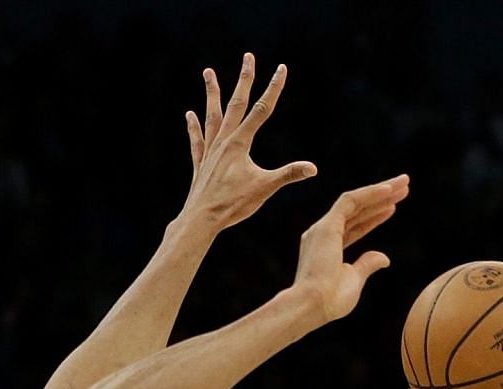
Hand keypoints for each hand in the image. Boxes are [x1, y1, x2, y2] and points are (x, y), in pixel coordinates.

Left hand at [180, 54, 315, 231]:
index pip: (262, 109)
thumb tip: (313, 168)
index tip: (282, 68)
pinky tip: (189, 114)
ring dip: (212, 93)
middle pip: (236, 103)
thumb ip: (289, 175)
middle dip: (244, 79)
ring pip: (212, 115)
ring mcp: (210, 151)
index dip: (274, 88)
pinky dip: (194, 126)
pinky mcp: (201, 163)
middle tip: (248, 56)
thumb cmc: (233, 204)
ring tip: (208, 72)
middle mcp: (224, 141)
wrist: (201, 219)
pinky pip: (197, 139)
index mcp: (240, 143)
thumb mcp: (265, 188)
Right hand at [291, 176, 408, 321]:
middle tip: (404, 187)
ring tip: (403, 182)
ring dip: (380, 190)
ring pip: (355, 201)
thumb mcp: (354, 280)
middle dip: (381, 198)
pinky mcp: (327, 225)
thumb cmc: (331, 300)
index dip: (374, 216)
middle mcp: (322, 234)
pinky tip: (389, 190)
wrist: (313, 305)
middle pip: (357, 210)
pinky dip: (370, 194)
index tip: (393, 208)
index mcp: (327, 248)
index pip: (355, 226)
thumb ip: (367, 265)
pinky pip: (350, 201)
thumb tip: (384, 258)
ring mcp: (323, 228)